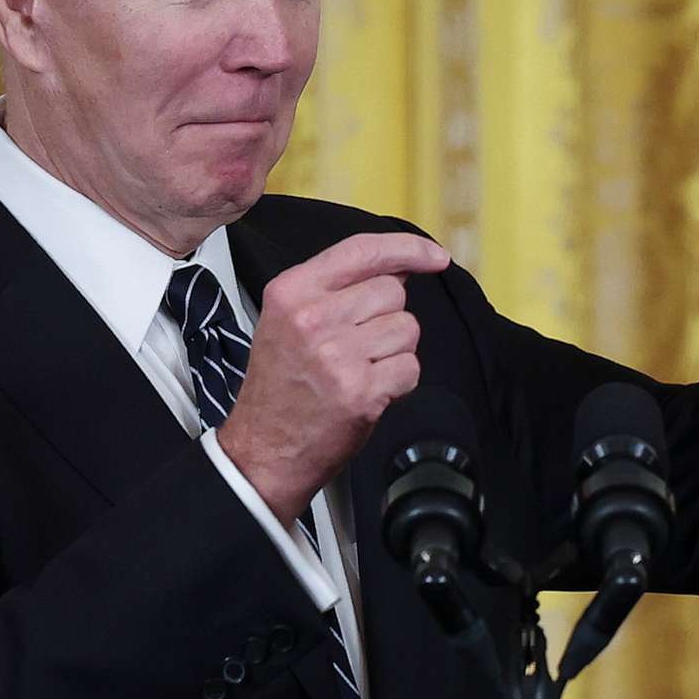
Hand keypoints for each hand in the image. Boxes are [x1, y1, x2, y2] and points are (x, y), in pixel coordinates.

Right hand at [216, 230, 449, 524]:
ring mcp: (337, 354)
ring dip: (394, 352)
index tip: (435, 257)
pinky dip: (399, 382)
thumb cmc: (282, 385)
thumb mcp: (290, 319)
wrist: (263, 449)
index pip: (363, 249)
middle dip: (388, 319)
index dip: (408, 249)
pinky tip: (368, 391)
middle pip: (392, 292)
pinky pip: (410, 368)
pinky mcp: (360, 390)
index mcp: (293, 291)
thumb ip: (340, 287)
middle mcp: (313, 317)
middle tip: (356, 347)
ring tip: (358, 370)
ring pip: (406, 329)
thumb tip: (402, 267)